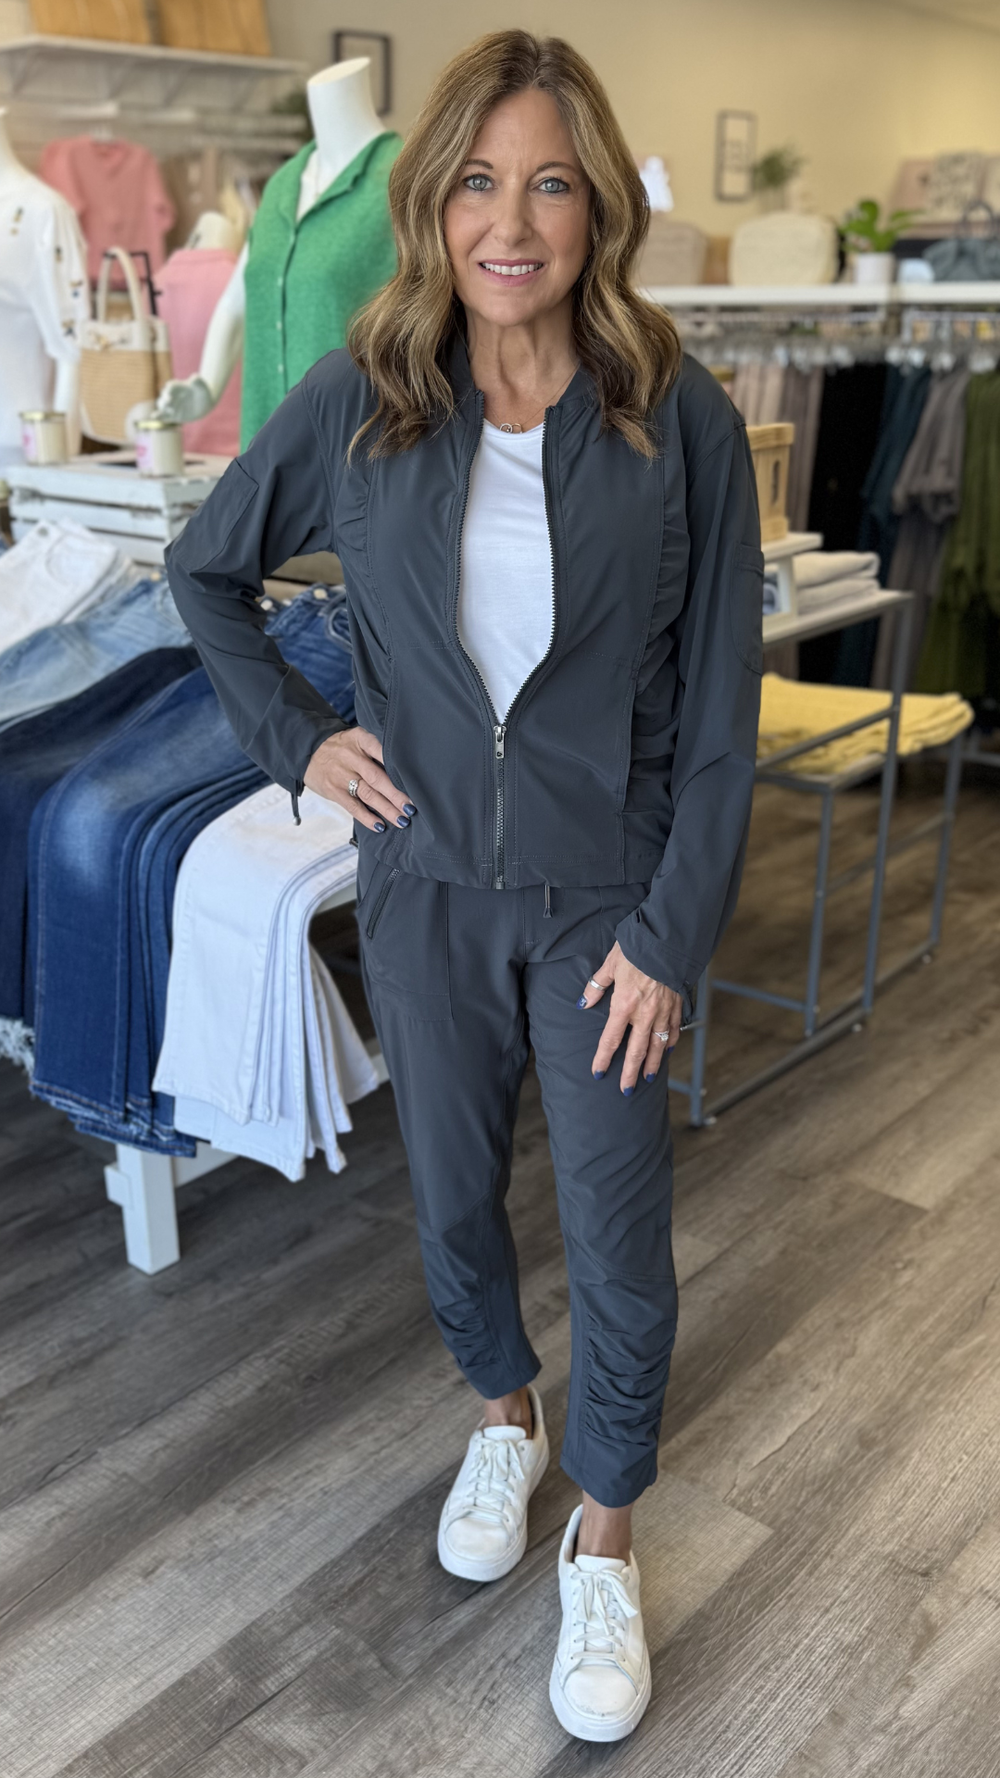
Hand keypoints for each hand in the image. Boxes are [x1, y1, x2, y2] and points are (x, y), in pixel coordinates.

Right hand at [154, 375, 213, 423]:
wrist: (204, 403)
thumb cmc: (203, 393)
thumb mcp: (202, 387)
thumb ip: (198, 382)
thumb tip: (194, 377)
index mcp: (178, 386)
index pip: (172, 386)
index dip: (170, 390)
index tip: (171, 395)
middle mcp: (172, 395)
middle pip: (165, 395)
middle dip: (165, 398)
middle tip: (169, 401)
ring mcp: (171, 405)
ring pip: (162, 405)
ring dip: (162, 407)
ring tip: (161, 409)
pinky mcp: (172, 414)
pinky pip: (164, 415)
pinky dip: (159, 415)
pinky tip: (154, 416)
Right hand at [303, 727, 415, 832]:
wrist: (309, 751)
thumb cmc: (341, 747)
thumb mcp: (357, 739)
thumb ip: (376, 751)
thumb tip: (404, 772)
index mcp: (360, 740)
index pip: (381, 751)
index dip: (397, 767)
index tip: (414, 781)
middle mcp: (351, 757)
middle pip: (378, 778)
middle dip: (397, 795)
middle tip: (412, 808)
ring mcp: (341, 776)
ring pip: (368, 794)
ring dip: (387, 809)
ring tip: (402, 820)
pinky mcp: (334, 791)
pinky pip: (353, 807)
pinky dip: (367, 818)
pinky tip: (380, 826)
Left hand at [578, 942, 683, 1093]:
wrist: (667, 940)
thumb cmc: (636, 949)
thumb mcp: (610, 964)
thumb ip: (596, 986)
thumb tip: (583, 1003)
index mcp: (624, 1005)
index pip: (610, 1040)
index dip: (603, 1059)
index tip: (598, 1074)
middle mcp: (644, 1014)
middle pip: (636, 1051)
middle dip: (630, 1074)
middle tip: (626, 1091)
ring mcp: (663, 1012)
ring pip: (657, 1046)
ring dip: (652, 1064)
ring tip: (648, 1079)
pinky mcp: (677, 1006)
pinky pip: (674, 1030)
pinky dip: (670, 1043)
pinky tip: (667, 1051)